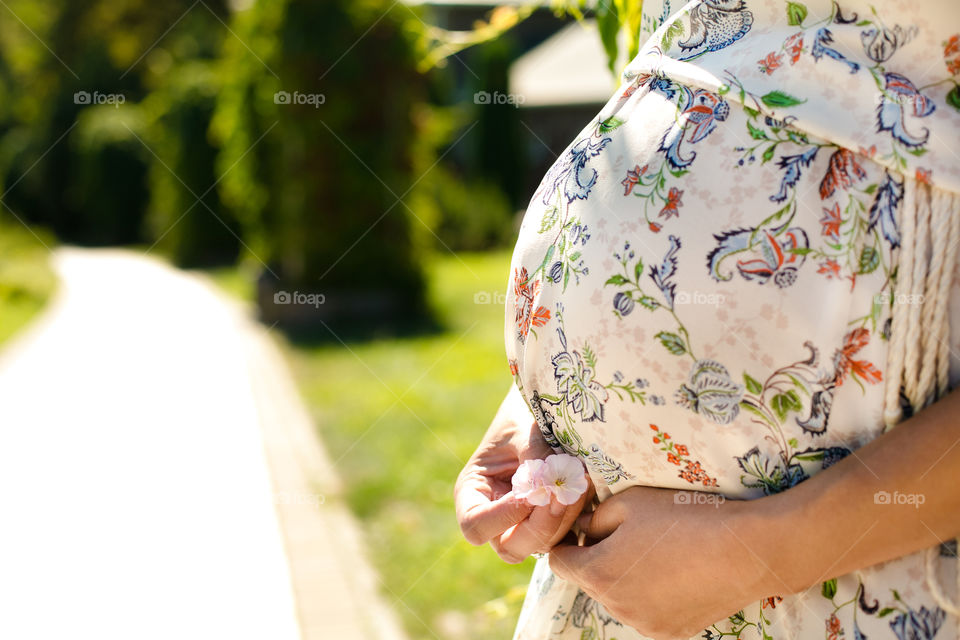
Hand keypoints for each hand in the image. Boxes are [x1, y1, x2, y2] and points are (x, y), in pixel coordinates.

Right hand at [455, 384, 593, 562]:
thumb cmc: (522, 416)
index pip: (476, 527)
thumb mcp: (523, 432)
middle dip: (540, 526)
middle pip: (510, 547)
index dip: (503, 518)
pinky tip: (583, 488)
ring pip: (541, 545)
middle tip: (561, 496)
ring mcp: (522, 524)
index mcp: (473, 493)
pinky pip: (563, 536)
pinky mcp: (549, 523)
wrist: (541, 411)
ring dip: (563, 520)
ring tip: (579, 484)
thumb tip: (550, 487)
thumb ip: (534, 458)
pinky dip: (575, 517)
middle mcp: (495, 516)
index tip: (530, 492)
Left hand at [549, 485, 782, 639]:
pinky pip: (647, 610)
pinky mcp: (671, 632)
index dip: (567, 542)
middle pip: (589, 580)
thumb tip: (583, 529)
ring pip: (618, 597)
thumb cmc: (683, 518)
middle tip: (627, 534)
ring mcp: (644, 624)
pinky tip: (677, 571)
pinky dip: (652, 594)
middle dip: (598, 558)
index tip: (584, 528)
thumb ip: (595, 517)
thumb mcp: (630, 503)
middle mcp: (616, 607)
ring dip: (625, 578)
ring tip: (658, 552)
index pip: (559, 561)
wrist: (746, 551)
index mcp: (599, 573)